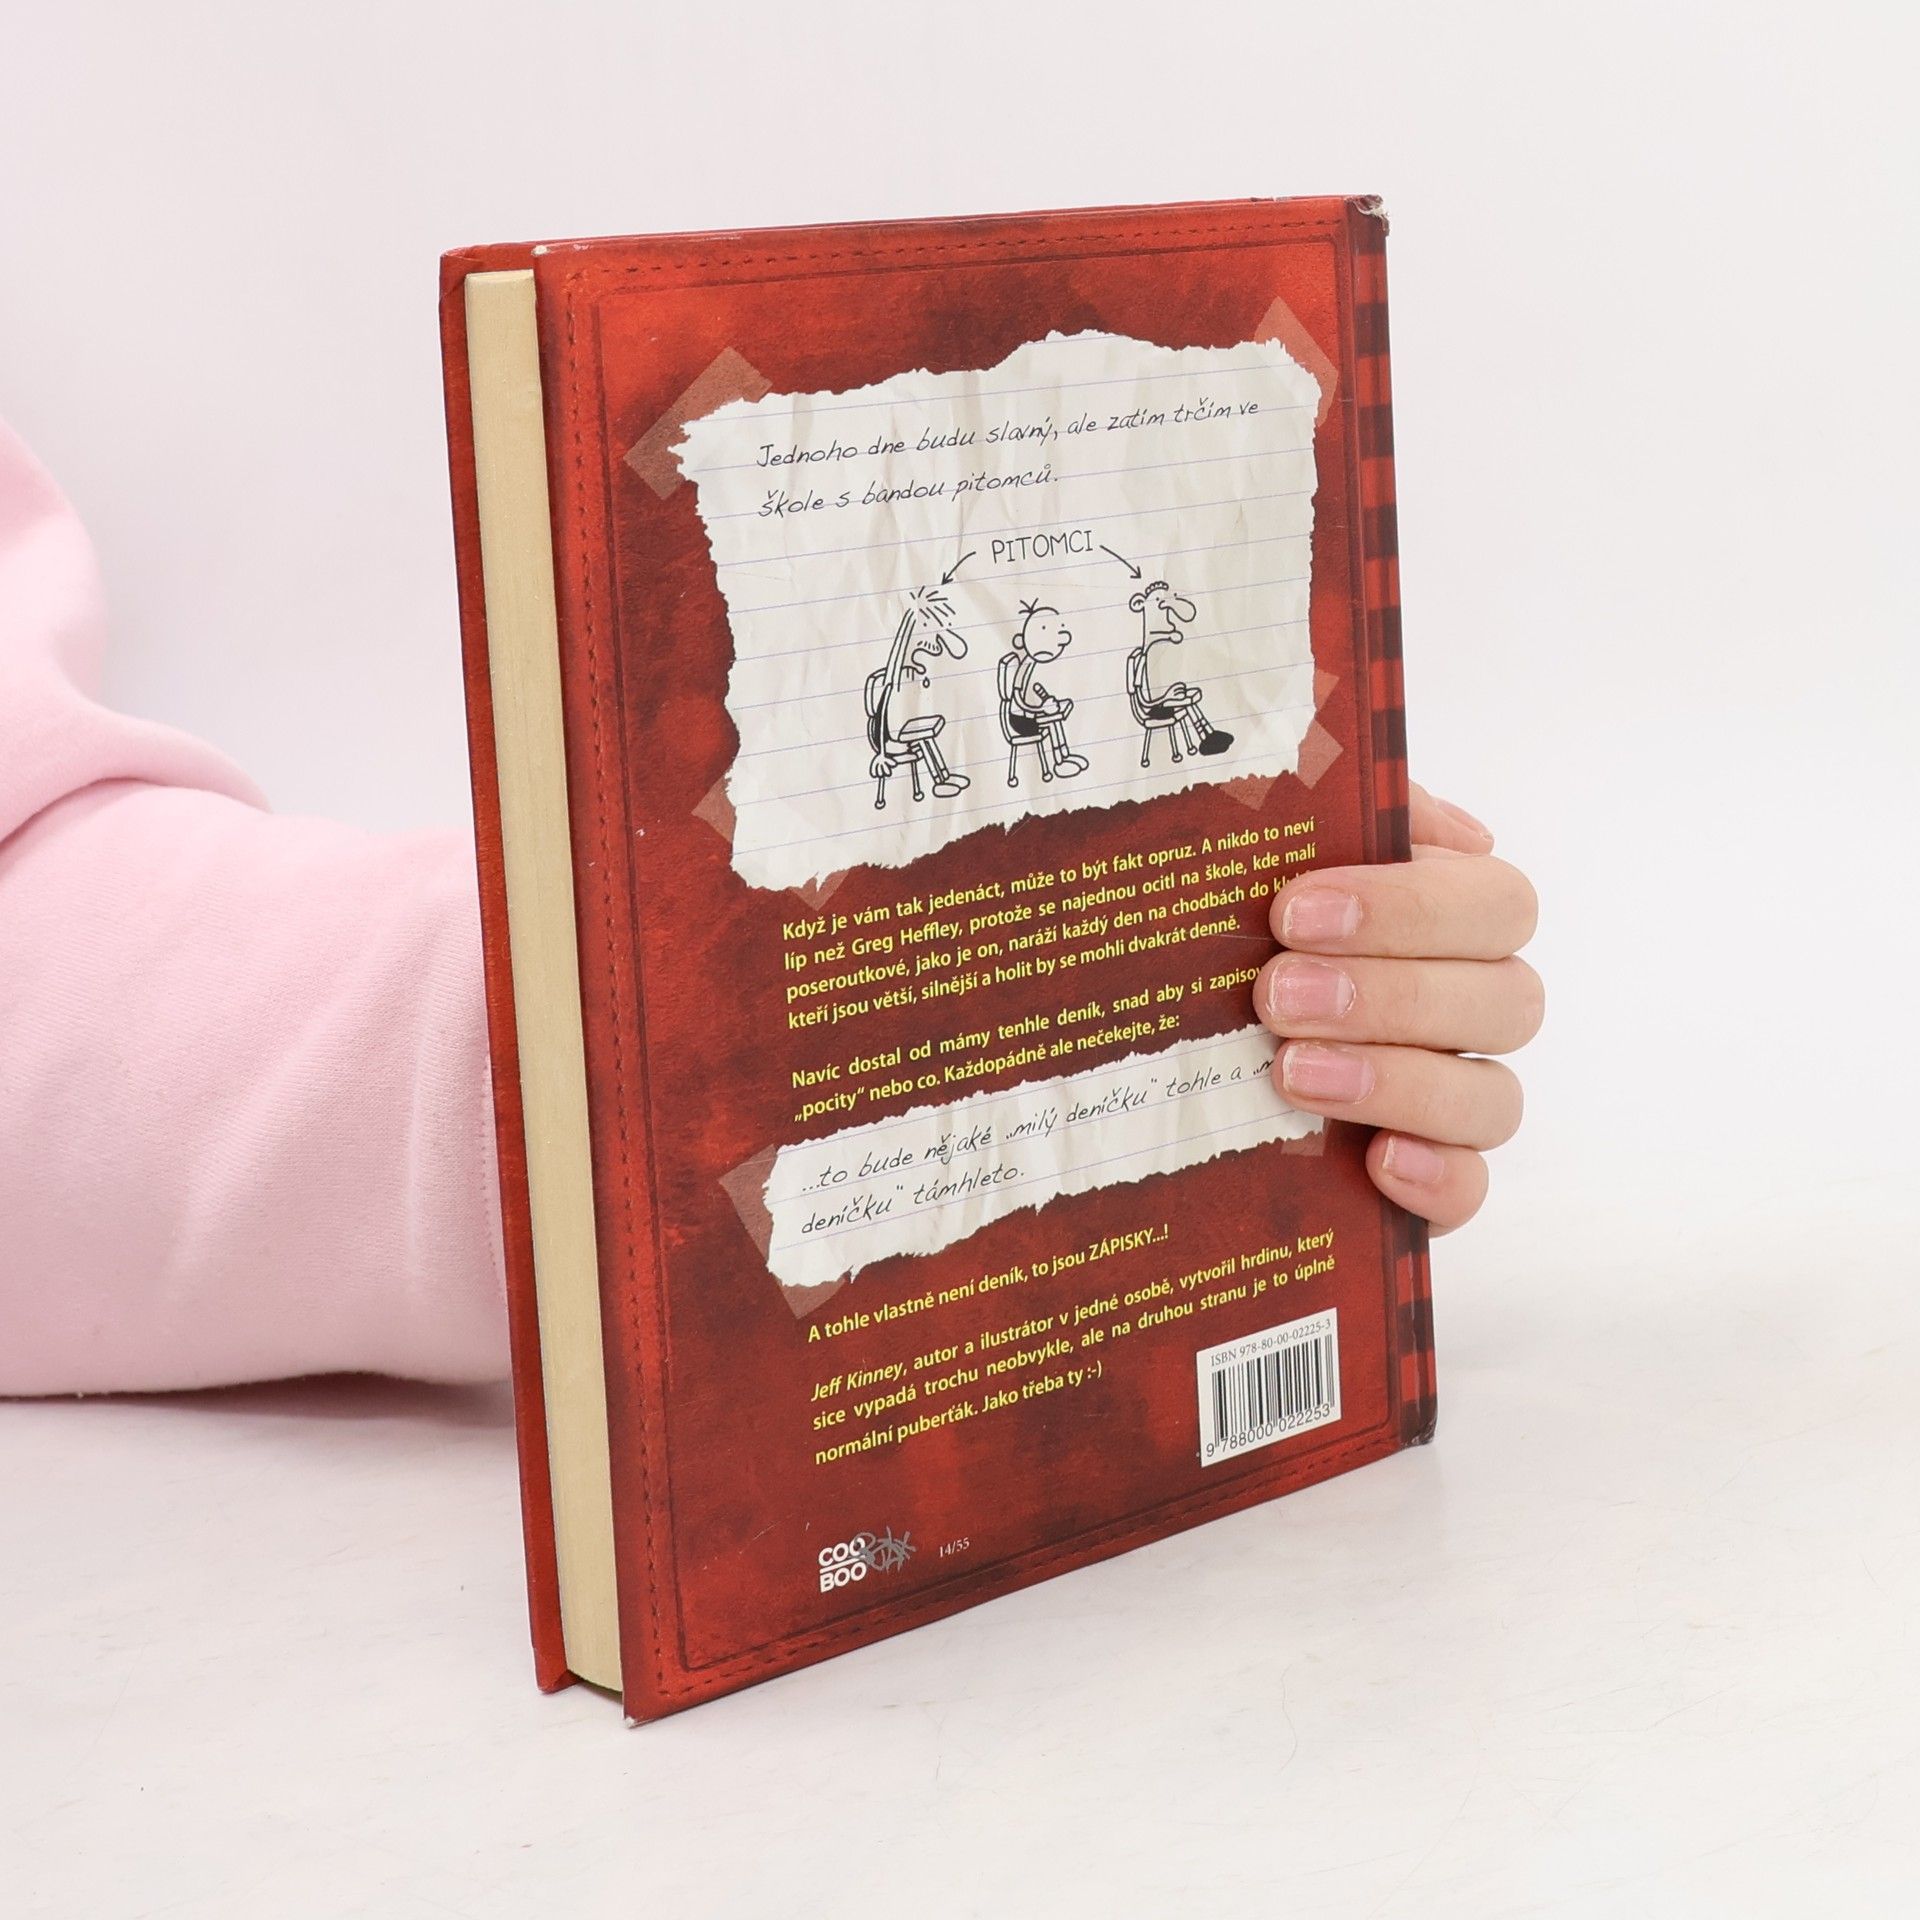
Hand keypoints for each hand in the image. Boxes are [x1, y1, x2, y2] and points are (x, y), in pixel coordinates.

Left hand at [1253, 785, 1540, 1232]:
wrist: (1151, 1051)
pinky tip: (1376, 1159)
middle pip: (1506, 999)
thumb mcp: (1256, 856)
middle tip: (1276, 992)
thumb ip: (1324, 808)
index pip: (1494, 903)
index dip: (1408, 907)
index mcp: (1449, 919)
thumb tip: (1402, 804)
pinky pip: (1470, 1188)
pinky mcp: (1425, 1180)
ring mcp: (1452, 1099)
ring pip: (1492, 1098)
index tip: (1295, 908)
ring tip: (1291, 1071)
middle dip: (1389, 994)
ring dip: (1398, 1080)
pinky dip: (1436, 1177)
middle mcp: (1468, 1007)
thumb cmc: (1223, 932)